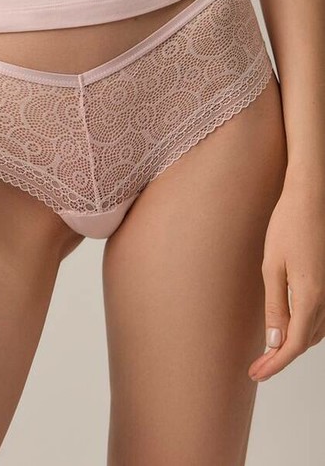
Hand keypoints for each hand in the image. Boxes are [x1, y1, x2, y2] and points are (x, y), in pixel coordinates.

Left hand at [249, 174, 324, 381]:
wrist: (310, 199)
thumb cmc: (287, 226)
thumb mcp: (272, 266)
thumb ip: (275, 306)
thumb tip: (275, 340)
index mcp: (311, 297)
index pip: (294, 345)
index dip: (275, 364)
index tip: (256, 374)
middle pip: (305, 341)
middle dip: (281, 357)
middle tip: (257, 367)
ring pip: (315, 331)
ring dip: (294, 344)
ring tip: (268, 352)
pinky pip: (320, 317)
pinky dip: (304, 329)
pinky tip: (288, 327)